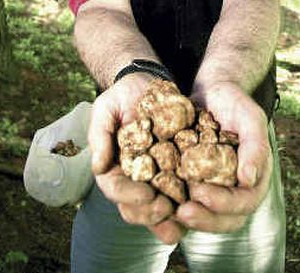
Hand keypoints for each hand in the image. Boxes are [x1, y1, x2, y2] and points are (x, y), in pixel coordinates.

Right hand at [88, 73, 185, 243]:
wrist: (149, 81)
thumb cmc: (123, 95)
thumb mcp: (106, 109)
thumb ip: (100, 135)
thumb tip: (98, 167)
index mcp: (113, 167)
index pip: (116, 189)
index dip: (130, 196)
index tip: (147, 194)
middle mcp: (133, 177)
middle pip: (137, 207)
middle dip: (151, 213)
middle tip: (167, 208)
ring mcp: (154, 176)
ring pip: (158, 207)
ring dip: (170, 218)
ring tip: (185, 216)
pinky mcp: (176, 169)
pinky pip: (181, 191)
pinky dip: (189, 202)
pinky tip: (202, 205)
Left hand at [175, 81, 272, 232]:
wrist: (211, 92)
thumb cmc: (235, 102)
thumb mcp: (250, 117)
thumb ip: (255, 146)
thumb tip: (249, 179)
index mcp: (253, 178)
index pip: (245, 202)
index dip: (225, 204)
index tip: (202, 193)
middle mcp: (234, 189)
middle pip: (224, 219)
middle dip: (204, 219)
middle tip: (182, 212)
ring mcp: (213, 188)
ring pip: (204, 216)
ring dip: (187, 219)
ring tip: (168, 212)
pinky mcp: (191, 183)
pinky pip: (184, 201)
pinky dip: (172, 205)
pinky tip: (156, 200)